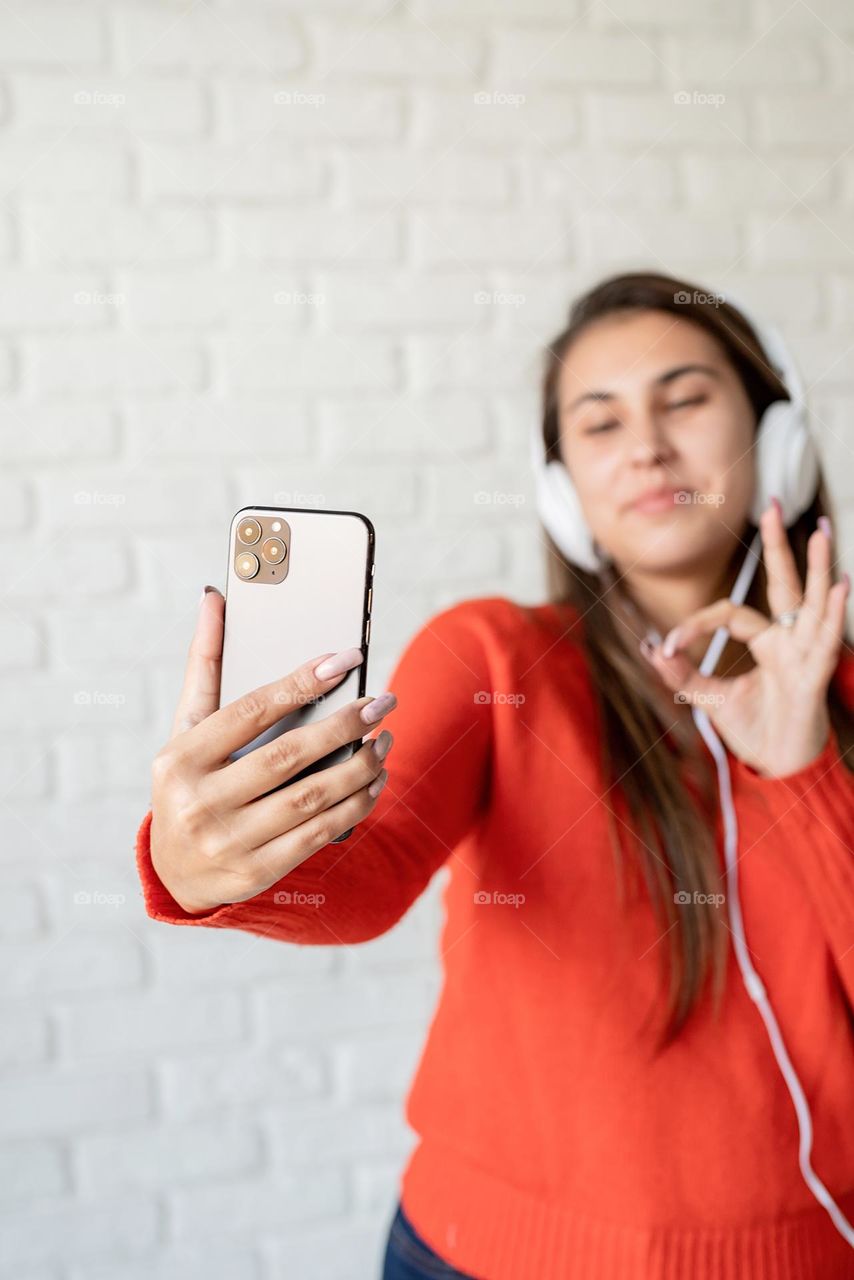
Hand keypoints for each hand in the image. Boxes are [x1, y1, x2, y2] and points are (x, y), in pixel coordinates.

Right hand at [150, 586, 395, 914]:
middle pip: (288, 756)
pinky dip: (356, 804)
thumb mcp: (185, 727)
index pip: (251, 710)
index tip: (346, 659)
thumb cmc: (187, 781)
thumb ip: (205, 664)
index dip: (302, 681)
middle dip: (345, 724)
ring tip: (385, 739)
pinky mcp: (256, 872)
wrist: (175, 871)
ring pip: (312, 798)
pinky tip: (376, 779)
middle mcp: (200, 803)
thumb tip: (215, 598)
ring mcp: (228, 842)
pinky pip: (320, 833)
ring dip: (359, 766)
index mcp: (181, 758)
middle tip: (383, 701)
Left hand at [641, 501, 849, 777]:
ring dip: (818, 567)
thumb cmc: (755, 731)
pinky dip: (833, 613)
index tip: (665, 647)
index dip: (695, 624)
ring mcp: (805, 654)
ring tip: (823, 531)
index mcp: (766, 643)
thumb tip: (649, 649)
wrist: (779, 767)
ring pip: (811, 602)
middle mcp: (788, 640)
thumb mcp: (710, 699)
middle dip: (780, 546)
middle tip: (775, 504)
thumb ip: (683, 675)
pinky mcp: (814, 675)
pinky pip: (826, 638)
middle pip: (784, 584)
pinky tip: (838, 587)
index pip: (730, 614)